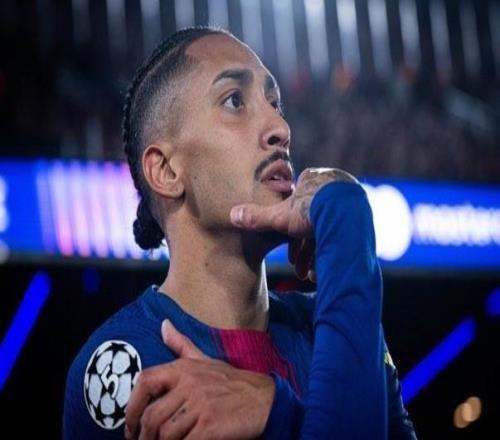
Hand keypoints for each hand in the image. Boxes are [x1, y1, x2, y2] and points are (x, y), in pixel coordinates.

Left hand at [125, 320, 274, 439]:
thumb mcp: (205, 359)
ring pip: (165, 433)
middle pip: (151, 416)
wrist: (265, 399)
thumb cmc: (233, 382)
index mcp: (184, 368)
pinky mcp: (209, 426)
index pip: (145, 381)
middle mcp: (189, 384)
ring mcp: (200, 405)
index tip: (131, 426)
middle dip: (144, 436)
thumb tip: (164, 325)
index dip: (131, 407)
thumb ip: (182, 344)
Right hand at [230, 168, 357, 281]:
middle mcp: (333, 185)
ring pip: (328, 231)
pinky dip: (334, 252)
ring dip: (318, 255)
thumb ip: (258, 217)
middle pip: (312, 223)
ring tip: (312, 275)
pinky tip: (327, 270)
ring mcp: (350, 198)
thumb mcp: (279, 217)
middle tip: (300, 269)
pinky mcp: (363, 212)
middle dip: (305, 250)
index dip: (289, 233)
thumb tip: (232, 215)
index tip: (290, 254)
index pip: (297, 207)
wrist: (345, 214)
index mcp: (312, 179)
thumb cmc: (311, 210)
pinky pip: (343, 234)